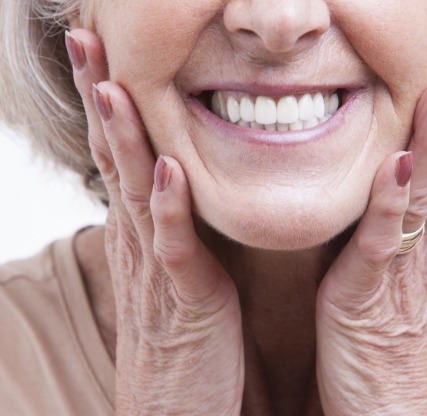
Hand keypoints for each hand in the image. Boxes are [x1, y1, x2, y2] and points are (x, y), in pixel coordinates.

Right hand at [66, 29, 243, 414]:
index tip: (103, 52)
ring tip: (114, 86)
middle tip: (88, 41)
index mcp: (142, 232)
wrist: (174, 408)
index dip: (108, 102)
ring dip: (123, 140)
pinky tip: (166, 170)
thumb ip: (173, 226)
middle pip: (114, 159)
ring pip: (134, 193)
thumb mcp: (173, 268)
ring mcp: (157, 270)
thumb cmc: (182, 336)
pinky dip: (168, 209)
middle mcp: (139, 242)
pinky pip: (174, 248)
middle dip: (101, 98)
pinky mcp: (184, 301)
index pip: (119, 154)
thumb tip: (175, 181)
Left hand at [316, 26, 426, 414]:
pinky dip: (392, 203)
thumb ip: (425, 214)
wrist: (391, 409)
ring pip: (422, 192)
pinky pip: (382, 244)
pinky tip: (399, 164)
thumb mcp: (413, 267)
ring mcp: (401, 269)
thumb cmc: (394, 335)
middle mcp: (423, 243)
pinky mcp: (370, 297)